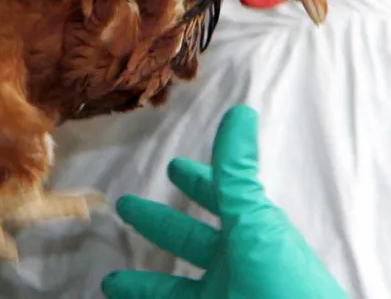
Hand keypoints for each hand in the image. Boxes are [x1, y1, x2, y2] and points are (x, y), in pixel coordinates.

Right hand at [101, 105, 347, 298]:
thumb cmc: (281, 280)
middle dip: (156, 224)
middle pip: (188, 241)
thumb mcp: (253, 220)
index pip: (218, 201)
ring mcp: (222, 297)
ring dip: (142, 285)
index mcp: (248, 233)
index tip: (173, 167)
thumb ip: (236, 172)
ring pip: (174, 288)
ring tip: (108, 283)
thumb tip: (240, 111)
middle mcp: (234, 265)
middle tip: (125, 206)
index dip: (196, 183)